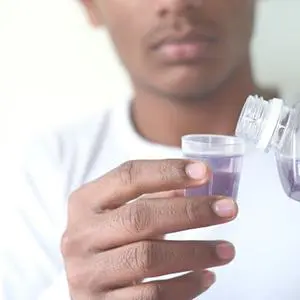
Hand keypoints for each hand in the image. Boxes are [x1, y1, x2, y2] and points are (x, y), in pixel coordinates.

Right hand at [61, 159, 237, 299]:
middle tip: (228, 209)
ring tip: (226, 249)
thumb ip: (152, 197)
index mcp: (85, 202)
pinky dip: (186, 286)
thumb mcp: (121, 212)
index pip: (128, 176)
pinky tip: (206, 276)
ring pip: (148, 258)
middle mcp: (80, 235)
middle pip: (141, 217)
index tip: (205, 172)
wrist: (86, 282)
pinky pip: (152, 296)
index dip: (168, 171)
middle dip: (190, 211)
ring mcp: (87, 273)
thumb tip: (195, 183)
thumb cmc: (111, 239)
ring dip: (195, 251)